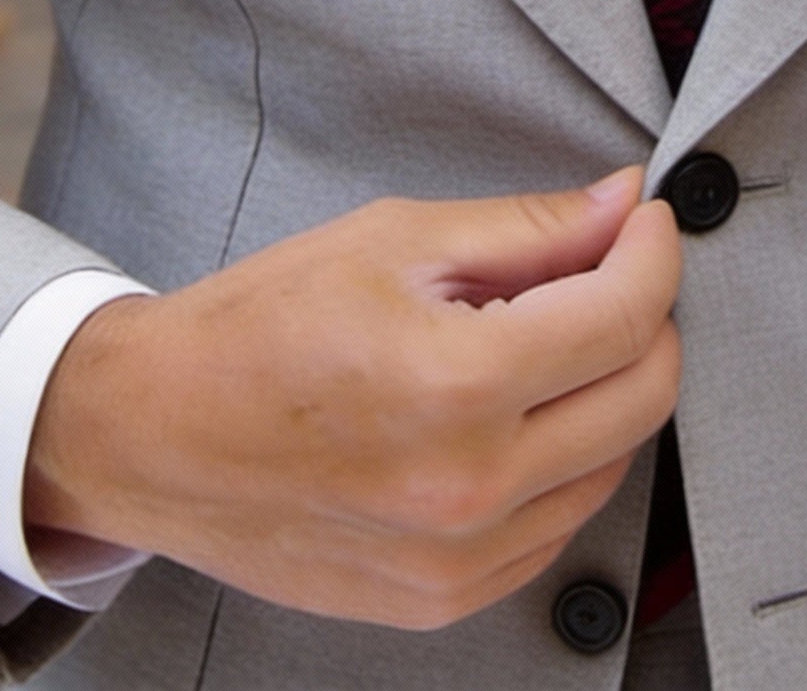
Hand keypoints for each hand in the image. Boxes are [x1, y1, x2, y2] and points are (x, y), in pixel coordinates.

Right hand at [23, 169, 681, 629]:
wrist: (154, 434)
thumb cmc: (258, 328)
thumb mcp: (393, 240)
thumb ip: (527, 227)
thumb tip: (621, 206)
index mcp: (454, 383)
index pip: (623, 316)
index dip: (652, 252)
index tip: (645, 223)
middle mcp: (468, 486)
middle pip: (642, 396)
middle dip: (646, 316)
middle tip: (608, 268)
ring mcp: (458, 558)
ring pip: (612, 464)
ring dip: (606, 390)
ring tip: (539, 339)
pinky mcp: (443, 599)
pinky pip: (558, 527)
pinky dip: (564, 461)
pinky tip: (513, 413)